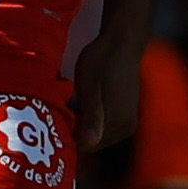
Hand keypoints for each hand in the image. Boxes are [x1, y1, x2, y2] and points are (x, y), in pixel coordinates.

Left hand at [70, 27, 144, 150]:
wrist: (122, 41)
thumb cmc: (102, 60)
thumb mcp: (89, 86)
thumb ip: (90, 116)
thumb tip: (88, 145)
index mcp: (118, 124)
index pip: (87, 146)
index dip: (70, 135)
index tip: (59, 117)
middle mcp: (126, 128)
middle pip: (92, 142)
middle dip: (77, 130)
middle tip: (65, 105)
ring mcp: (128, 122)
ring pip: (97, 133)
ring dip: (83, 122)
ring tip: (74, 100)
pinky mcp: (127, 114)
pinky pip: (103, 124)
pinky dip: (91, 117)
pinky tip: (84, 99)